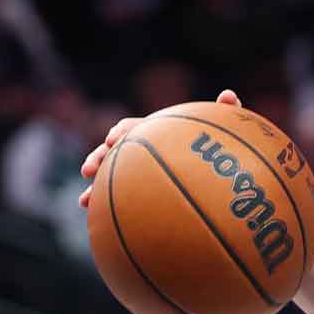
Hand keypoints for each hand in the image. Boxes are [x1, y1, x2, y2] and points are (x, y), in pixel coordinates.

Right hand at [78, 89, 241, 207]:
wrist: (221, 185)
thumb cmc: (225, 154)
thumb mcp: (227, 136)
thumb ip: (226, 115)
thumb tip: (228, 94)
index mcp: (158, 134)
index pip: (134, 127)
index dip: (122, 131)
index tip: (114, 139)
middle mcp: (143, 152)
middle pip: (113, 151)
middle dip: (99, 157)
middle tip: (90, 169)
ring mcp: (139, 174)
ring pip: (110, 178)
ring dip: (95, 188)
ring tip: (85, 201)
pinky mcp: (140, 196)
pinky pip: (118, 202)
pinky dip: (105, 208)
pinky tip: (95, 219)